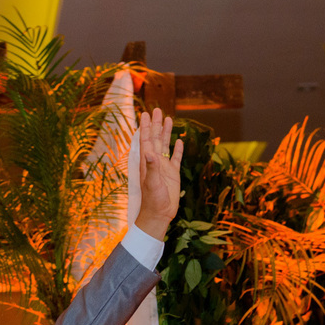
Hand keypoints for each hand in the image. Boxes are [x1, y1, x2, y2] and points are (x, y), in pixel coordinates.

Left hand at [134, 107, 183, 240]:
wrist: (159, 214)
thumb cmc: (153, 200)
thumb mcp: (153, 182)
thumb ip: (152, 167)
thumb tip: (150, 151)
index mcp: (147, 162)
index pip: (146, 140)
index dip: (146, 127)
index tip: (146, 113)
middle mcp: (155, 162)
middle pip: (155, 138)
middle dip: (156, 124)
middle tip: (157, 110)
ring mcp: (164, 167)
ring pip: (165, 145)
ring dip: (166, 132)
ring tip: (168, 119)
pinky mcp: (173, 174)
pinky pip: (175, 158)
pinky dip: (177, 149)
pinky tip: (178, 141)